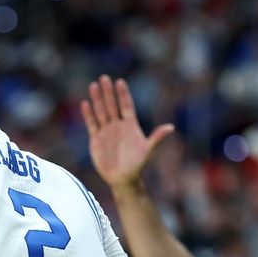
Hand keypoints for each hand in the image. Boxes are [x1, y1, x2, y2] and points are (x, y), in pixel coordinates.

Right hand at [81, 75, 175, 189]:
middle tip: (104, 78)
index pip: (126, 106)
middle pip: (112, 105)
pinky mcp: (96, 139)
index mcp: (131, 125)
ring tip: (93, 85)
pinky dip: (89, 115)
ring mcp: (106, 131)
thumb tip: (171, 127)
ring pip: (101, 111)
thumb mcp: (148, 150)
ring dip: (97, 99)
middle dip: (108, 92)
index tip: (120, 82)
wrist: (123, 179)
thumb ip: (157, 138)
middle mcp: (118, 125)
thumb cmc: (137, 165)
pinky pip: (92, 124)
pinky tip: (86, 104)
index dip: (123, 94)